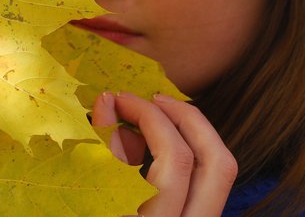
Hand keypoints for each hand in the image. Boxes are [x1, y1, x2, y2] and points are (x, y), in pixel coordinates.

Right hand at [92, 92, 237, 216]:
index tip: (116, 100)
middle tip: (151, 99)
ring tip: (150, 119)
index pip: (176, 160)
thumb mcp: (86, 207)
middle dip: (187, 118)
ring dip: (190, 134)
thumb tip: (108, 102)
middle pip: (217, 163)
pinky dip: (183, 157)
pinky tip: (148, 150)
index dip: (148, 117)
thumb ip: (99, 158)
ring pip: (219, 174)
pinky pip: (203, 185)